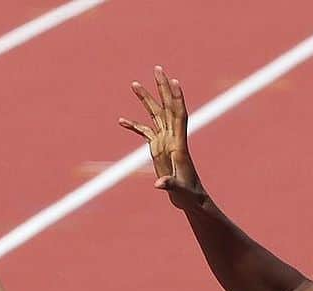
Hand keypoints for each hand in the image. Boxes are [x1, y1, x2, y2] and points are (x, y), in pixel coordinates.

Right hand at [119, 66, 202, 208]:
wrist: (190, 200)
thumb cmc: (189, 196)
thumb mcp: (179, 191)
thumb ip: (169, 185)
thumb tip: (158, 184)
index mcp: (179, 144)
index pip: (178, 116)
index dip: (176, 99)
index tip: (173, 81)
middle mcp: (172, 139)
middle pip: (166, 108)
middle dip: (162, 88)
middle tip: (158, 68)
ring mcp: (165, 142)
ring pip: (155, 115)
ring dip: (146, 99)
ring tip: (134, 83)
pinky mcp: (158, 149)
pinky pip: (145, 132)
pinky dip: (134, 125)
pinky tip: (122, 121)